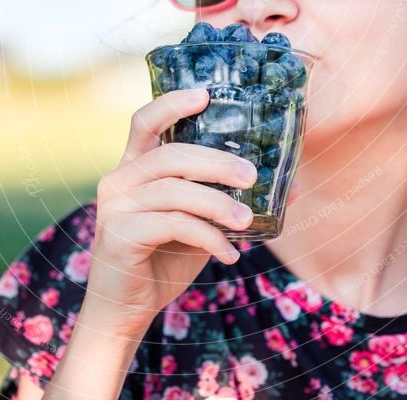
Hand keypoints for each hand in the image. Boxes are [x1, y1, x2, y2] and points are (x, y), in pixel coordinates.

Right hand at [82, 88, 259, 334]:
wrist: (125, 310)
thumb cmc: (163, 258)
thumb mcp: (200, 222)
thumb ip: (227, 199)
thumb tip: (292, 186)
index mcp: (134, 167)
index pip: (145, 122)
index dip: (172, 103)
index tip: (206, 95)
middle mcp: (119, 180)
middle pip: (171, 154)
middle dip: (217, 162)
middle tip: (252, 176)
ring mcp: (114, 207)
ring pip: (175, 190)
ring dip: (218, 203)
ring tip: (247, 221)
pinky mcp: (119, 235)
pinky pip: (173, 225)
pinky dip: (208, 237)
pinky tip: (230, 255)